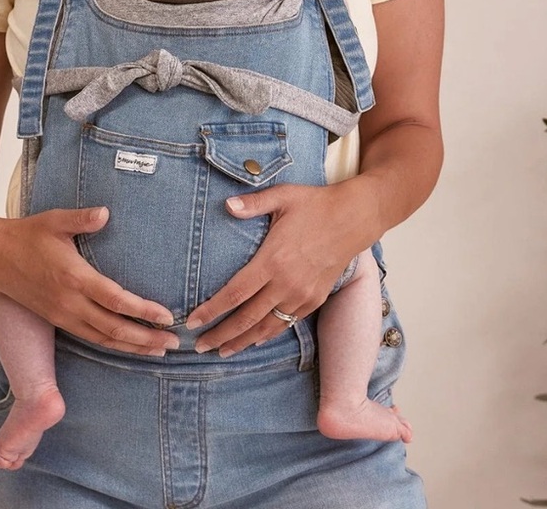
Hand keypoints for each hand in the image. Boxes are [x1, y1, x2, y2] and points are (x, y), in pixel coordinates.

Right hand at [0, 206, 180, 356]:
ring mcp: (63, 315)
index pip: (116, 300)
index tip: (167, 316)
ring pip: (103, 339)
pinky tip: (129, 346)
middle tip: (174, 343)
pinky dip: (113, 345)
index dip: (143, 311)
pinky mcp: (58, 320)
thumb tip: (106, 213)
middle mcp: (70, 302)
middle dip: (146, 338)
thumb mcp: (55, 220)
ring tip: (159, 351)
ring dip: (133, 347)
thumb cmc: (27, 234)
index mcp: (74, 277)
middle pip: (114, 328)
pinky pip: (91, 338)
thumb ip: (82, 218)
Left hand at [185, 180, 375, 356]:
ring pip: (267, 327)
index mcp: (273, 260)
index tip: (192, 322)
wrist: (354, 218)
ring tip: (223, 351)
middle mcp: (286, 283)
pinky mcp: (315, 299)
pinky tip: (256, 340)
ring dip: (243, 341)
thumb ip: (253, 203)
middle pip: (247, 318)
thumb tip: (227, 205)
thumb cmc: (315, 204)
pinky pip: (287, 323)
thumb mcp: (282, 196)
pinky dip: (268, 334)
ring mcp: (302, 294)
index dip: (212, 310)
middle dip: (221, 334)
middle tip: (200, 346)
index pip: (235, 293)